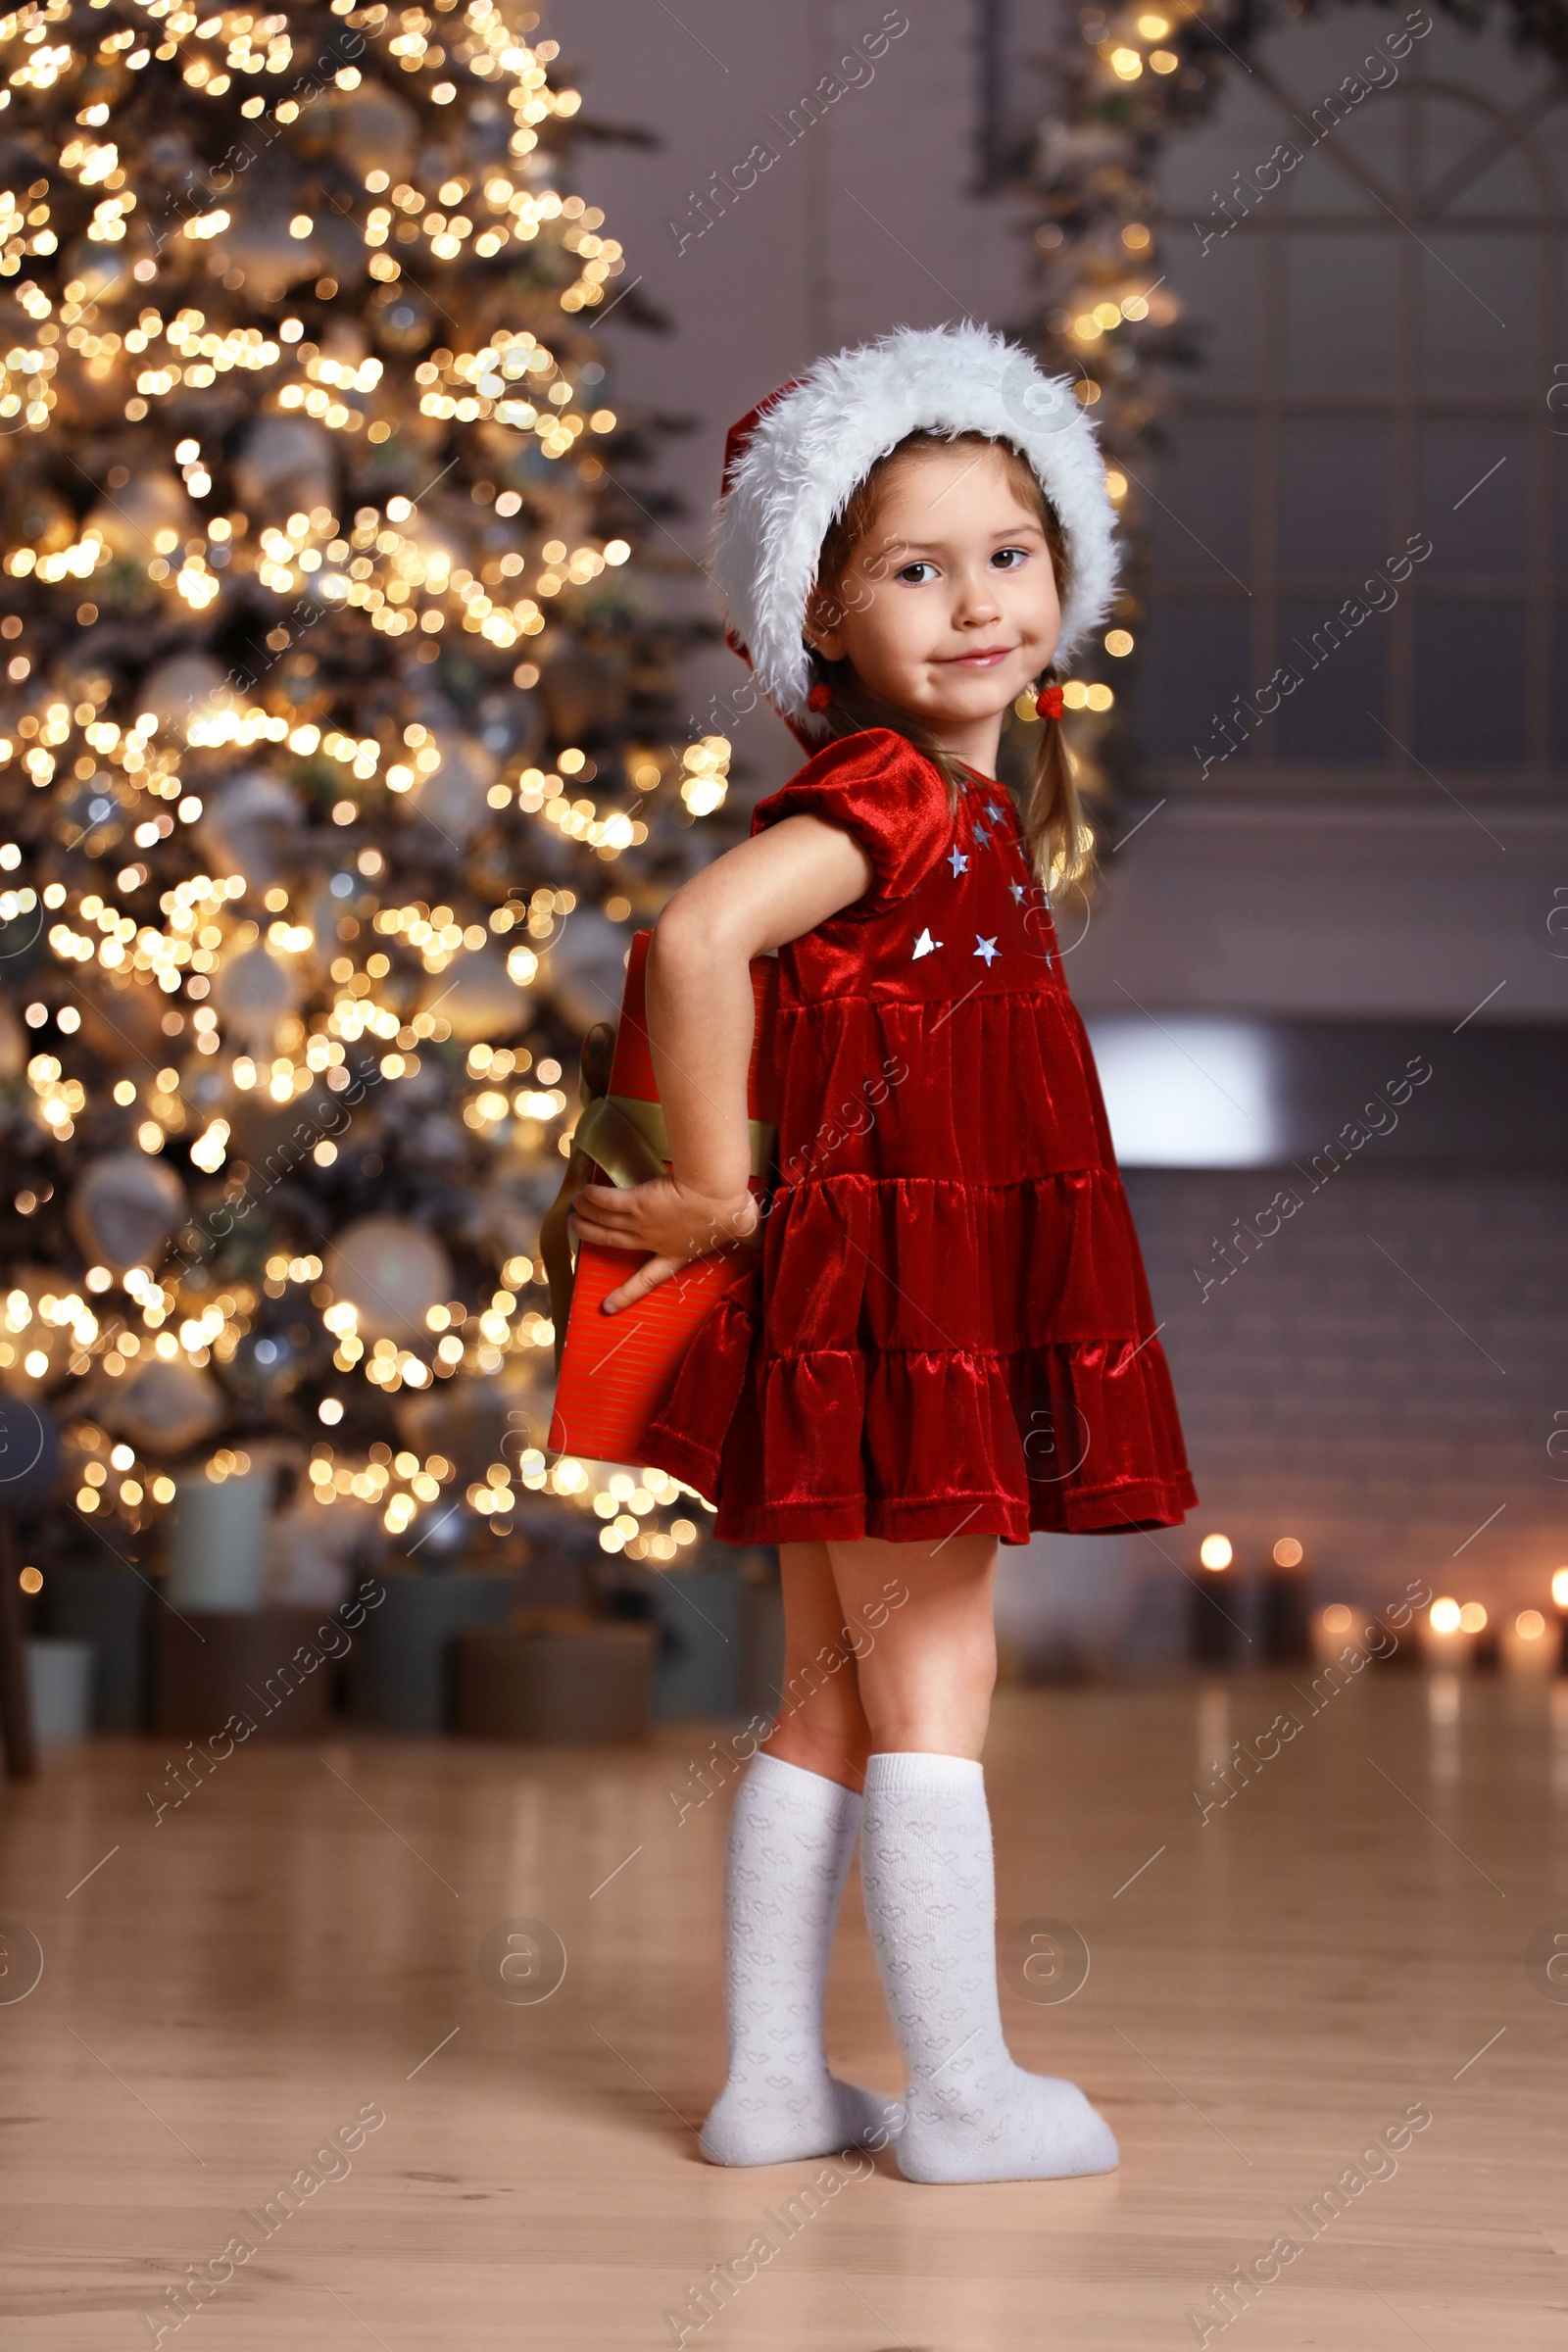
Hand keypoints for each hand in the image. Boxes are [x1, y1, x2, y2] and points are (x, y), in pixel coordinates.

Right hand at [573, 1175, 758, 1313]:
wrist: (717, 1196)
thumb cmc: (731, 1212)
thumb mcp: (740, 1229)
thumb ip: (746, 1233)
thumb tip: (762, 1232)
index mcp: (676, 1254)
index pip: (648, 1279)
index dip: (627, 1294)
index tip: (608, 1308)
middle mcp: (653, 1241)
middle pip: (613, 1243)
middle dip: (592, 1236)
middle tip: (578, 1229)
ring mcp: (642, 1223)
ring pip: (605, 1223)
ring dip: (587, 1215)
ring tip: (575, 1209)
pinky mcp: (637, 1203)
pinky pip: (607, 1202)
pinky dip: (593, 1198)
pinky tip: (584, 1192)